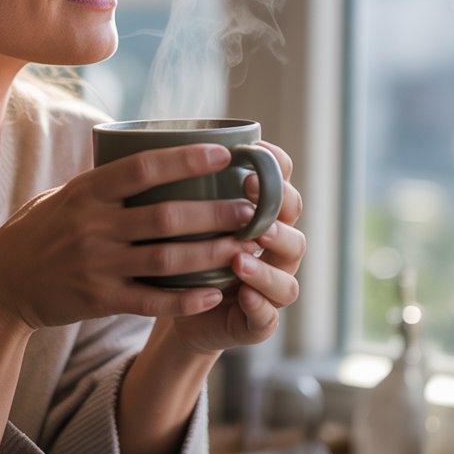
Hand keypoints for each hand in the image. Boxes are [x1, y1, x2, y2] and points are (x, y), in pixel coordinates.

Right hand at [0, 144, 261, 331]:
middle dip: (214, 212)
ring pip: (166, 260)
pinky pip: (150, 302)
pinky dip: (183, 300)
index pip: (142, 168)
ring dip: (210, 254)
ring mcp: (95, 265)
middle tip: (251, 208)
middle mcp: (92, 226)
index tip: (225, 155)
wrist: (1, 285)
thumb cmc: (37, 232)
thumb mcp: (62, 196)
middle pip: (165, 216)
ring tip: (245, 247)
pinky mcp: (98, 300)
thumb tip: (154, 160)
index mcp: (86, 192)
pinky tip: (213, 294)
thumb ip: (104, 183)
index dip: (186, 159)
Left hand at [161, 140, 305, 354]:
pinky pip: (267, 316)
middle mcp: (273, 248)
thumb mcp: (175, 212)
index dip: (276, 165)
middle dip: (276, 208)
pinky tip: (242, 293)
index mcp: (259, 214)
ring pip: (287, 272)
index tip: (255, 148)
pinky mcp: (256, 321)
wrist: (168, 307)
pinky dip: (258, 304)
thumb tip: (160, 132)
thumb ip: (181, 182)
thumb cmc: (174, 248)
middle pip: (293, 224)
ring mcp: (270, 286)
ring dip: (266, 262)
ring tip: (241, 254)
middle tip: (248, 195)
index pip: (283, 183)